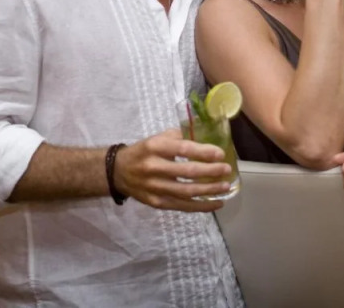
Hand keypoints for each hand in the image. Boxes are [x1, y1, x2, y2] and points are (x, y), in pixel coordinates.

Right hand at [112, 129, 232, 210]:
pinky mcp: (156, 203)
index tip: (221, 153)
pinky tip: (217, 203)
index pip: (182, 149)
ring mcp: (154, 188)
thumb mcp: (159, 138)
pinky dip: (201, 207)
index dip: (203, 152)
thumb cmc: (144, 151)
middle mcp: (153, 168)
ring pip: (186, 192)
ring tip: (226, 187)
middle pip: (186, 172)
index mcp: (155, 147)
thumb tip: (208, 137)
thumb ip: (181, 137)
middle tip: (227, 170)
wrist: (117, 172)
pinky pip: (181, 206)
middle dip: (210, 172)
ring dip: (209, 191)